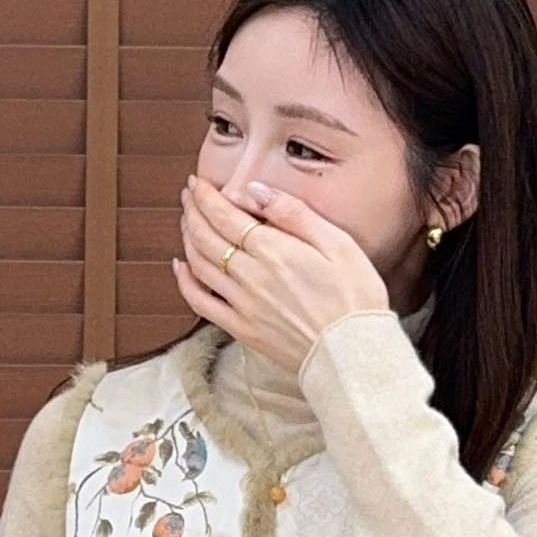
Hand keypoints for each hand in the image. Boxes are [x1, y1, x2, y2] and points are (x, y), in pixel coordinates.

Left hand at [174, 172, 389, 368]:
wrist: (354, 352)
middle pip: (206, 236)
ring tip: (187, 221)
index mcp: (274, 250)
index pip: (225, 216)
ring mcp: (242, 304)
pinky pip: (200, 303)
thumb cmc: (354, 296)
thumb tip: (256, 190)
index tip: (198, 184)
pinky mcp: (241, 328)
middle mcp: (251, 275)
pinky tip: (181, 266)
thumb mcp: (337, 243)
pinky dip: (184, 281)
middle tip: (189, 195)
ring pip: (199, 264)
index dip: (206, 197)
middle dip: (193, 211)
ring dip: (187, 238)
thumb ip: (294, 213)